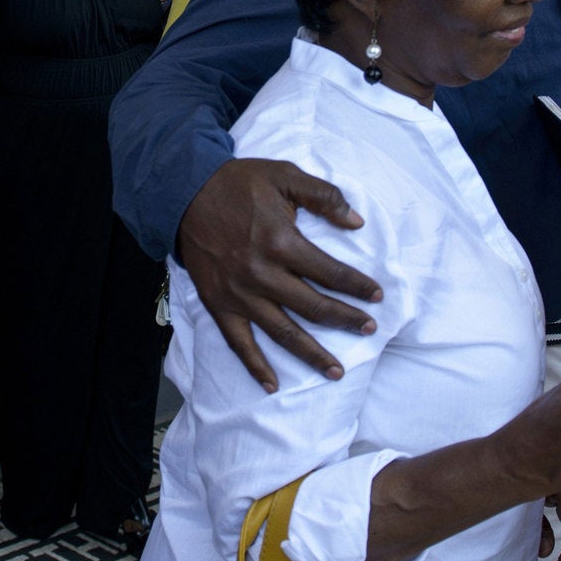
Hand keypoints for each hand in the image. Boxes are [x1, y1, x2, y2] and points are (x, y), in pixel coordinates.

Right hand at [177, 158, 375, 390]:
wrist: (183, 192)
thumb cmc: (238, 183)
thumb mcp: (284, 175)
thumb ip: (323, 196)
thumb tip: (356, 222)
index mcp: (281, 242)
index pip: (330, 272)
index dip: (357, 286)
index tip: (376, 297)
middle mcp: (262, 274)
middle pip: (313, 307)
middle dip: (345, 320)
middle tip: (368, 330)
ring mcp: (239, 294)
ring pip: (283, 332)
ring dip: (312, 353)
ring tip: (336, 371)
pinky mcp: (218, 304)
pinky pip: (239, 342)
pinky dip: (255, 366)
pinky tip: (273, 385)